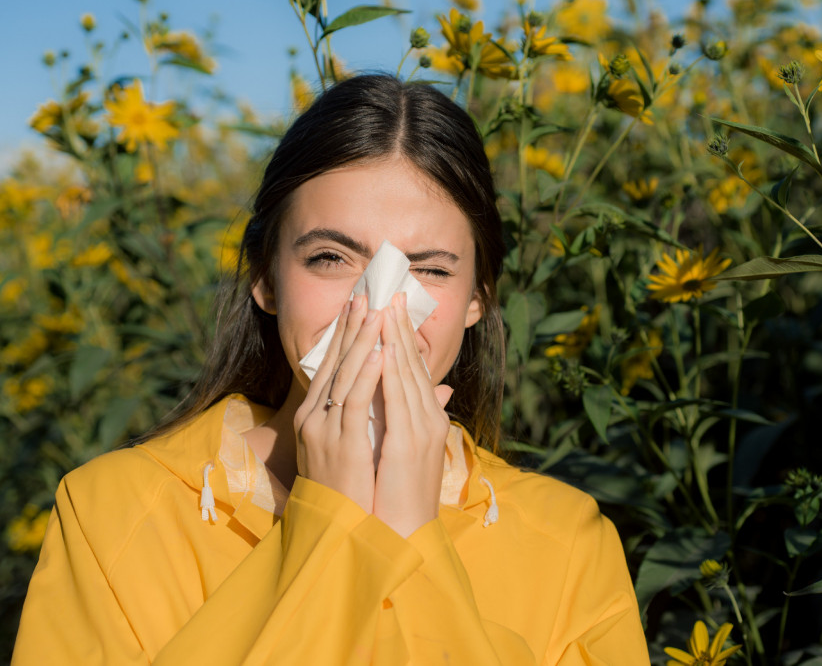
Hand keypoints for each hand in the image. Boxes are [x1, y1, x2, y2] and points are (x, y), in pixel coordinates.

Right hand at [292, 295, 383, 511]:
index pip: (333, 366)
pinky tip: (378, 355)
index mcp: (316, 416)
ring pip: (343, 378)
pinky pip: (353, 405)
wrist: (336, 531)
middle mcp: (313, 419)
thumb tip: (427, 390)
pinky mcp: (339, 446)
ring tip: (376, 313)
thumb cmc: (351, 491)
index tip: (361, 306)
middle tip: (366, 294)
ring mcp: (323, 431)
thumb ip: (383, 414)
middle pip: (334, 364)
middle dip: (351, 328)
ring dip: (361, 343)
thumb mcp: (362, 446)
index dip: (347, 335)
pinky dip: (365, 378)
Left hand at [373, 291, 454, 537]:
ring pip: (407, 376)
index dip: (403, 338)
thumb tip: (430, 394)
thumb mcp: (406, 452)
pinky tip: (385, 350)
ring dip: (396, 341)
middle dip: (400, 329)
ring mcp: (421, 431)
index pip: (414, 371)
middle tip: (389, 294)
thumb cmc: (401, 495)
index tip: (391, 309)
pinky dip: (393, 373)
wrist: (406, 533)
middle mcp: (428, 420)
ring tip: (385, 310)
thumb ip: (416, 419)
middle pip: (413, 366)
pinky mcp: (408, 444)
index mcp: (427, 420)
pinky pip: (399, 401)